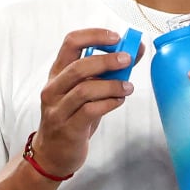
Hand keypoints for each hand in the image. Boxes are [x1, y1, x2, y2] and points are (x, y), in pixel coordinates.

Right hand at [33, 29, 140, 177]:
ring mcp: (58, 109)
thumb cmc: (73, 117)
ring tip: (128, 87)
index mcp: (57, 73)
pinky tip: (118, 101)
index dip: (94, 35)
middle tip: (127, 59)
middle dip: (106, 60)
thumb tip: (136, 49)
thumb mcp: (87, 91)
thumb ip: (107, 72)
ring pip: (84, 89)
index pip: (70, 42)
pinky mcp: (67, 128)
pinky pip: (90, 110)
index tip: (116, 37)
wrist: (53, 153)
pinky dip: (108, 103)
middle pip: (78, 66)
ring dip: (111, 85)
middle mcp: (53, 88)